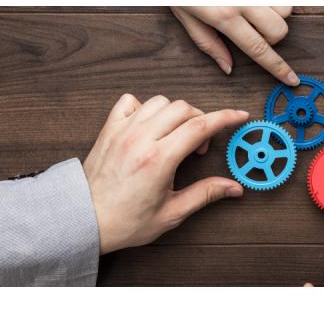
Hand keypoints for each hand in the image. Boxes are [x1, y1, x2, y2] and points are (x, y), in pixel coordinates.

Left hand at [84, 94, 248, 253]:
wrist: (83, 220)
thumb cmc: (125, 221)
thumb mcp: (172, 213)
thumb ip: (205, 194)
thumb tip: (234, 188)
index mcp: (159, 160)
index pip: (200, 126)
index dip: (225, 117)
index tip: (240, 115)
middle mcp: (140, 139)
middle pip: (183, 109)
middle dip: (201, 121)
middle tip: (198, 148)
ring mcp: (123, 131)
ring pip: (160, 102)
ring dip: (176, 114)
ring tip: (175, 137)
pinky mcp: (109, 129)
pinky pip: (130, 101)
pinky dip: (145, 108)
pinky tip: (149, 126)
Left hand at [171, 6, 296, 85]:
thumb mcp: (186, 17)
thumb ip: (209, 44)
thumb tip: (228, 67)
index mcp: (224, 16)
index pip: (258, 49)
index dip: (277, 67)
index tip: (291, 79)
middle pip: (279, 30)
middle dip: (272, 36)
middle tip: (253, 28)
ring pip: (285, 9)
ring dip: (274, 13)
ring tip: (253, 5)